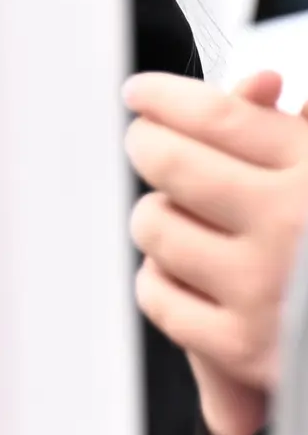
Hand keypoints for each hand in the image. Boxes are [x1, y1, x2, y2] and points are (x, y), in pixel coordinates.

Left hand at [128, 70, 306, 434]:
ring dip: (159, 212)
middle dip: (149, 144)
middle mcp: (289, 226)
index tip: (143, 93)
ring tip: (176, 208)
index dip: (166, 99)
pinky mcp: (244, 349)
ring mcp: (262, 289)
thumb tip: (256, 86)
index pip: (218, 117)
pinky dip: (161, 277)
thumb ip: (306, 132)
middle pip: (171, 163)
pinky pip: (159, 296)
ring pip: (155, 226)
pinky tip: (182, 268)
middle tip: (149, 139)